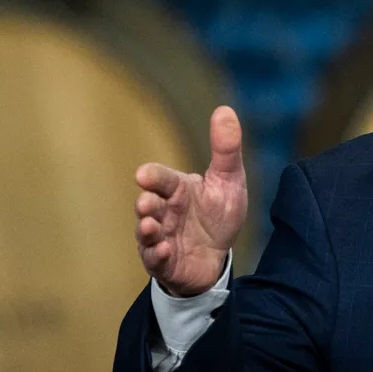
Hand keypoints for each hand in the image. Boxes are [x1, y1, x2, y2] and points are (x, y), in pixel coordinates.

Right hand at [134, 106, 248, 296]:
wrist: (218, 256)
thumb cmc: (217, 213)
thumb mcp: (229, 180)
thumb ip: (226, 149)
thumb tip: (225, 109)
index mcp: (177, 189)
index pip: (161, 179)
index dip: (153, 177)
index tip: (144, 174)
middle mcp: (163, 212)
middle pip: (148, 205)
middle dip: (145, 203)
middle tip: (147, 202)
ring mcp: (159, 237)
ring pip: (146, 233)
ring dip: (145, 229)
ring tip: (149, 226)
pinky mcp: (163, 261)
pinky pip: (154, 259)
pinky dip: (156, 255)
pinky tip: (163, 250)